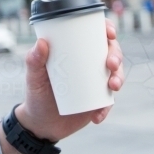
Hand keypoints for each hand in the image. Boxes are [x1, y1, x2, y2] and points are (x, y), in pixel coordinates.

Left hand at [0, 19, 123, 153]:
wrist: (41, 125)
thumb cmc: (36, 94)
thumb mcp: (33, 78)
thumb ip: (34, 61)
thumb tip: (42, 42)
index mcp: (76, 51)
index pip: (96, 34)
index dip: (108, 29)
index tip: (110, 34)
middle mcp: (90, 64)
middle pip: (111, 52)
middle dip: (117, 55)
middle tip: (111, 64)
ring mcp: (97, 83)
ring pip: (116, 74)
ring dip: (119, 78)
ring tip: (112, 86)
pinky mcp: (99, 102)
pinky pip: (109, 103)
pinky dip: (106, 108)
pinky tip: (97, 115)